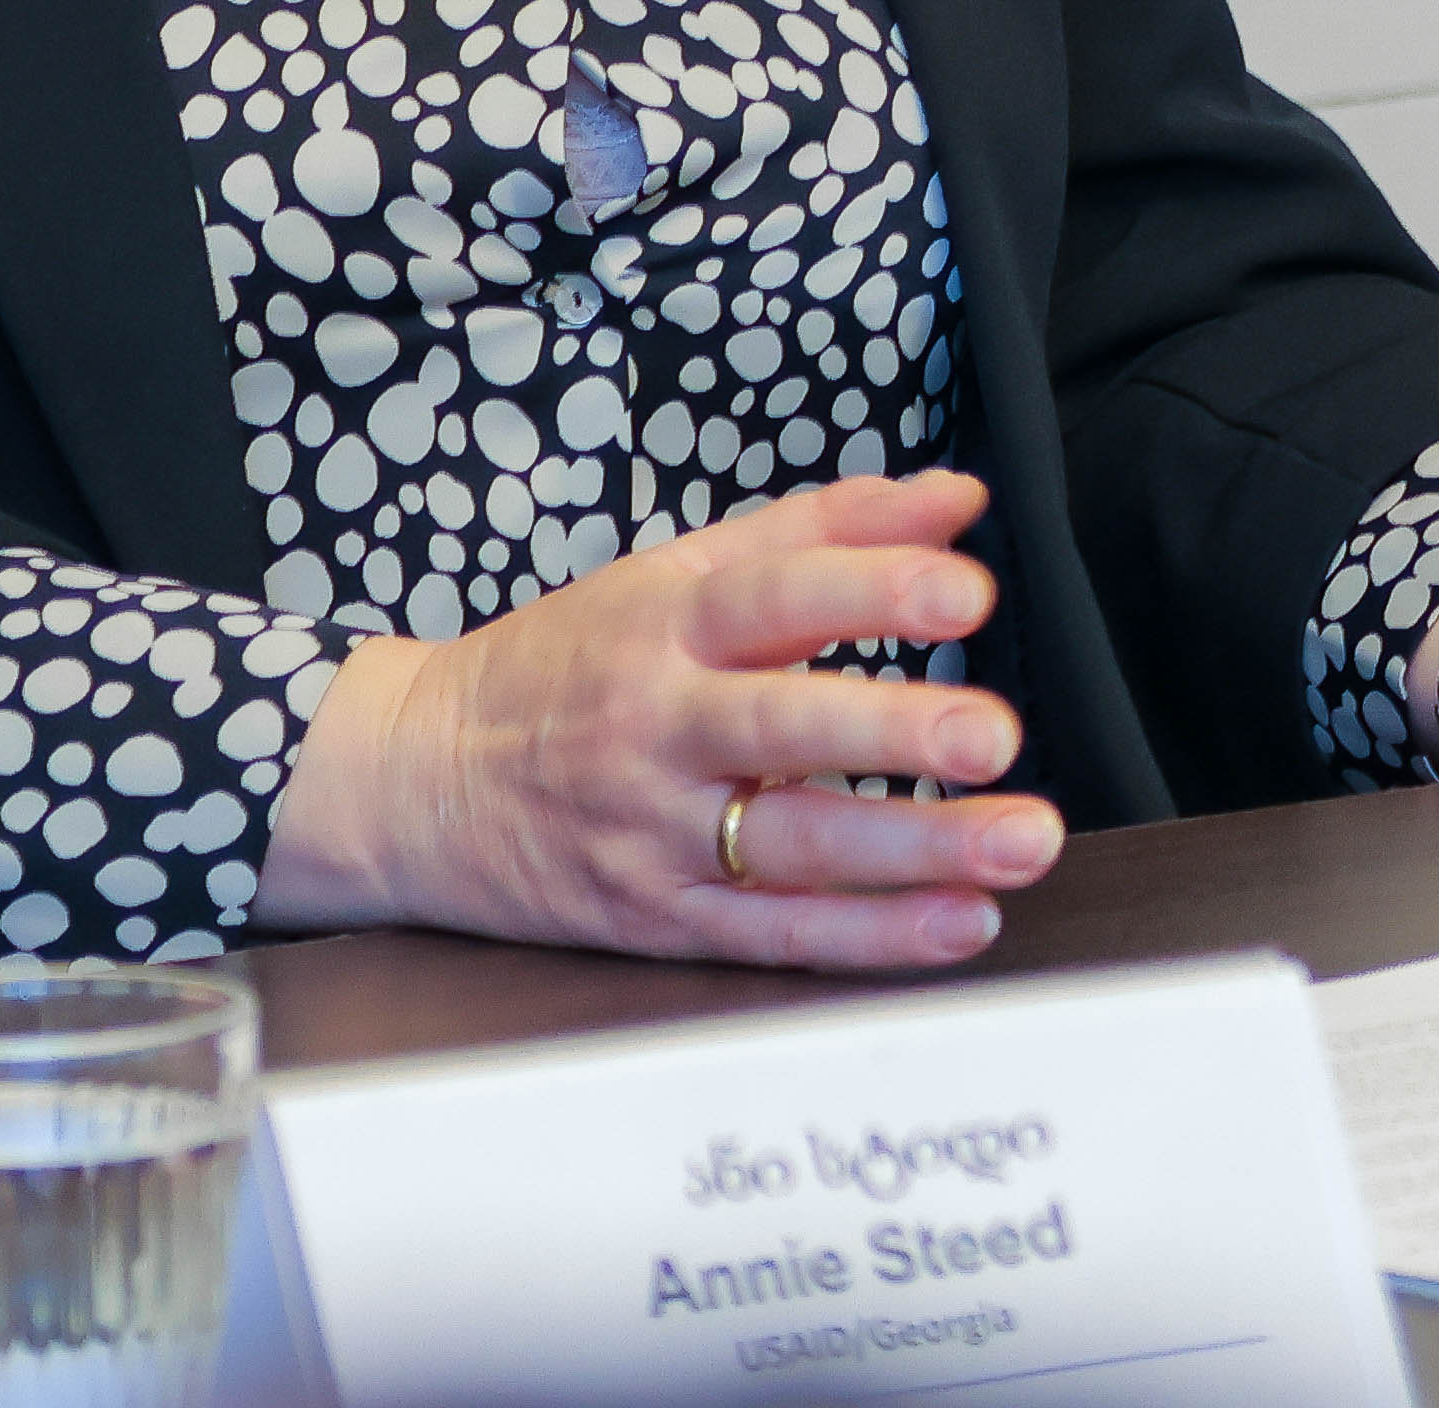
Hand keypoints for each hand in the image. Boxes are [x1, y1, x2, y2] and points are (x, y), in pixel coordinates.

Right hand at [259, 472, 1066, 968]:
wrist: (416, 782)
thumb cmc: (569, 665)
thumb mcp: (679, 571)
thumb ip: (827, 531)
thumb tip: (957, 500)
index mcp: (666, 627)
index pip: (776, 597)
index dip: (872, 588)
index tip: (969, 589)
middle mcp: (660, 730)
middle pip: (784, 729)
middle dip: (897, 734)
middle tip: (996, 735)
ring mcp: (656, 836)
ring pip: (794, 850)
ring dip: (919, 853)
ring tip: (1022, 842)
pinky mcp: (659, 921)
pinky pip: (777, 936)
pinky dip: (874, 937)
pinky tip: (960, 923)